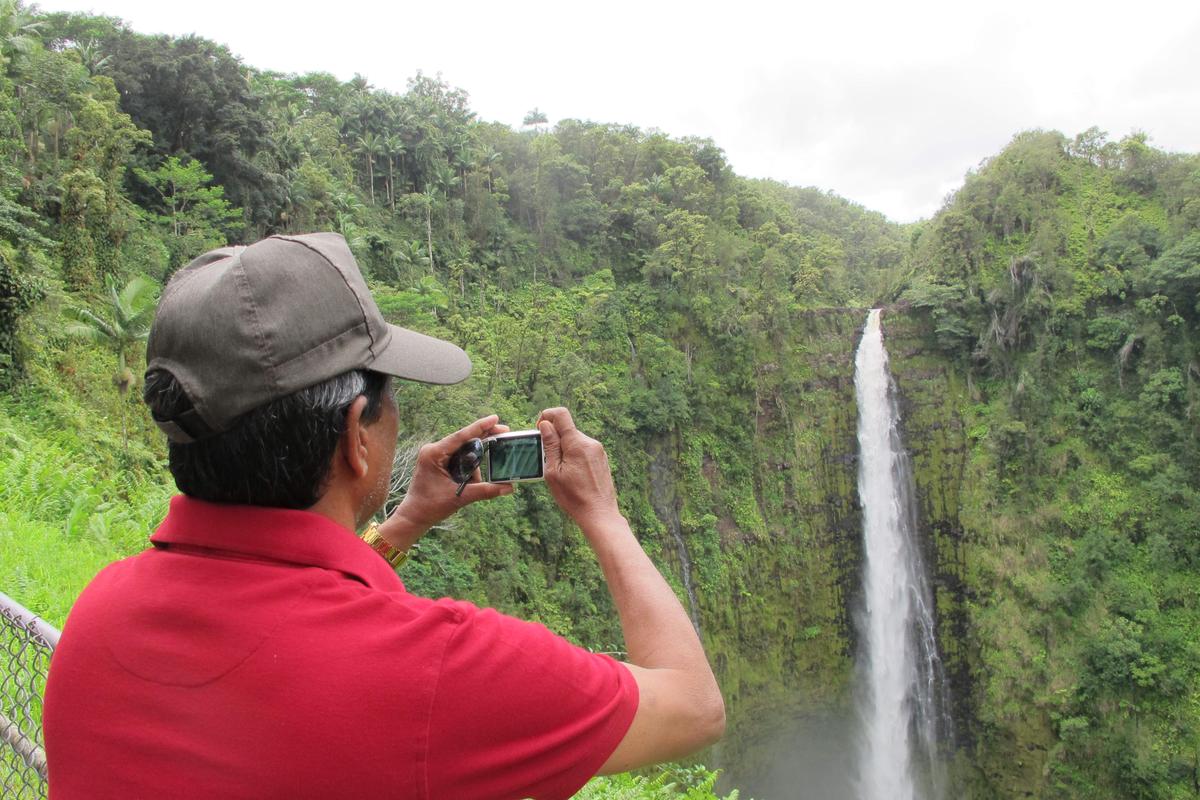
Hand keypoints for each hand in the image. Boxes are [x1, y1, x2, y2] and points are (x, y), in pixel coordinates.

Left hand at [380, 415, 512, 549]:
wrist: (414, 516)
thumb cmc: (430, 507)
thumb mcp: (460, 498)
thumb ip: (484, 491)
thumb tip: (508, 487)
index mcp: (434, 454)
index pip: (461, 436)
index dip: (480, 427)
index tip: (495, 418)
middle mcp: (434, 450)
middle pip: (464, 440)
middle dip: (484, 438)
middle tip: (504, 432)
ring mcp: (435, 455)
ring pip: (463, 450)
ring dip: (474, 463)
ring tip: (470, 484)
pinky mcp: (438, 462)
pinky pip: (459, 458)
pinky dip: (468, 466)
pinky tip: (470, 479)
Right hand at [537, 407, 620, 527]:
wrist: (599, 514)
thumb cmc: (574, 497)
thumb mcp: (553, 472)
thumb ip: (550, 445)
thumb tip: (545, 425)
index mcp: (577, 444)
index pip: (561, 414)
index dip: (547, 416)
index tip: (539, 430)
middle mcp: (590, 443)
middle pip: (567, 429)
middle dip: (554, 438)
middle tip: (546, 459)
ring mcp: (598, 450)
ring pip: (574, 440)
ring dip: (563, 449)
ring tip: (560, 472)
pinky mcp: (601, 459)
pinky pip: (583, 450)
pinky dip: (573, 456)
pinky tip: (571, 475)